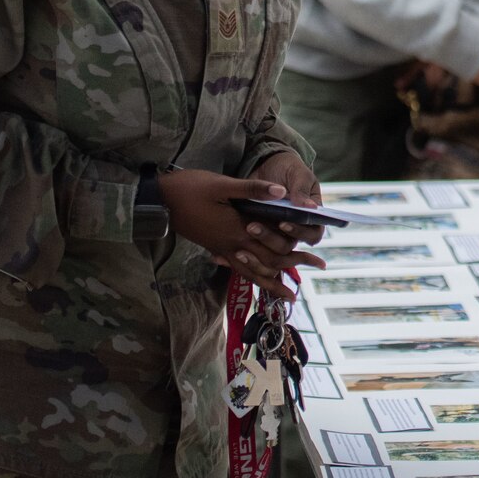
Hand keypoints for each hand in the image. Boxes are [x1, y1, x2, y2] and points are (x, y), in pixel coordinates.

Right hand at [159, 167, 320, 298]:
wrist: (159, 201)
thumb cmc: (189, 188)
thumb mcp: (221, 185)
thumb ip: (252, 190)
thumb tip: (280, 192)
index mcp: (238, 230)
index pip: (274, 248)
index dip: (298, 253)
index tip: (319, 258)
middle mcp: (232, 245)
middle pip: (269, 263)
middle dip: (295, 266)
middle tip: (319, 267)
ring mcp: (223, 248)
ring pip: (252, 271)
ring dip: (273, 280)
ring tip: (290, 293)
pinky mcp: (215, 246)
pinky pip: (238, 267)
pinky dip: (252, 275)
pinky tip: (259, 277)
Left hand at [251, 150, 325, 247]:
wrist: (268, 165)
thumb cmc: (289, 169)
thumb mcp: (297, 173)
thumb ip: (302, 189)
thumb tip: (311, 207)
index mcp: (311, 216)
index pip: (313, 234)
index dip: (301, 233)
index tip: (283, 223)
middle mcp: (296, 227)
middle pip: (290, 245)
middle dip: (273, 239)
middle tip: (255, 227)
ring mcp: (277, 231)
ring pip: (272, 249)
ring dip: (259, 242)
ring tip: (248, 227)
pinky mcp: (260, 232)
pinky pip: (256, 246)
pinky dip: (247, 244)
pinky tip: (236, 238)